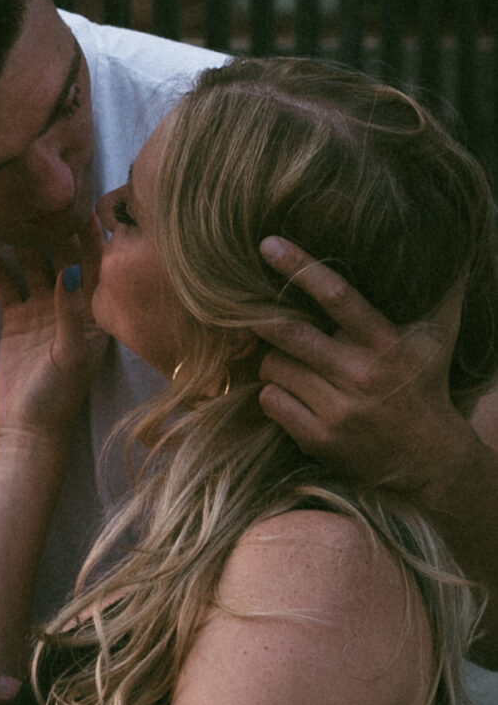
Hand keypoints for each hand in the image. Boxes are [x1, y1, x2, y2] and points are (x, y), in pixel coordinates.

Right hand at [0, 215, 106, 443]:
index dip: (93, 234)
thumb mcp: (70, 354)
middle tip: (43, 193)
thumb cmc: (58, 397)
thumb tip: (71, 268)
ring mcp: (42, 310)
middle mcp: (71, 305)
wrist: (27, 430)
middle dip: (56, 227)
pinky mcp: (16, 319)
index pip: (97, 264)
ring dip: (23, 239)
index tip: (85, 201)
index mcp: (95, 313)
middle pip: (64, 256)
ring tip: (11, 207)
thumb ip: (71, 311)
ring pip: (32, 264)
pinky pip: (4, 283)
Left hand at [254, 236, 467, 489]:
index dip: (299, 267)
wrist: (426, 460)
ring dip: (272, 360)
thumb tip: (455, 249)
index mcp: (385, 343)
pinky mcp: (319, 438)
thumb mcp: (437, 338)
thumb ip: (440, 293)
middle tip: (249, 310)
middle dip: (261, 318)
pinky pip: (271, 400)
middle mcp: (360, 375)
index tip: (267, 244)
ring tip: (287, 360)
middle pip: (289, 334)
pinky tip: (289, 392)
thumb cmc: (425, 388)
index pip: (337, 296)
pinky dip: (272, 393)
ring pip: (274, 367)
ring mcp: (338, 410)